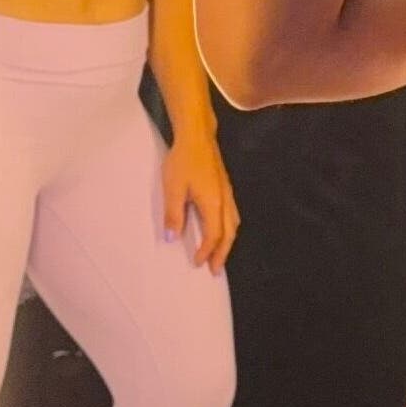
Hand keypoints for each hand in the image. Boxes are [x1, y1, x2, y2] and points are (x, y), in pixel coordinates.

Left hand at [161, 128, 239, 273]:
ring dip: (228, 242)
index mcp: (213, 204)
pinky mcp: (226, 187)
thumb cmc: (183, 161)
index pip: (213, 235)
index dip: (206, 251)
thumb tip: (171, 239)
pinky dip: (229, 229)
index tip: (196, 262)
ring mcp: (227, 193)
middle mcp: (225, 201)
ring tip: (220, 254)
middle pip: (229, 233)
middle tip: (216, 270)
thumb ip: (173, 215)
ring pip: (234, 224)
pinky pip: (233, 215)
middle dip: (223, 253)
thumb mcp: (173, 188)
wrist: (197, 136)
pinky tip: (222, 228)